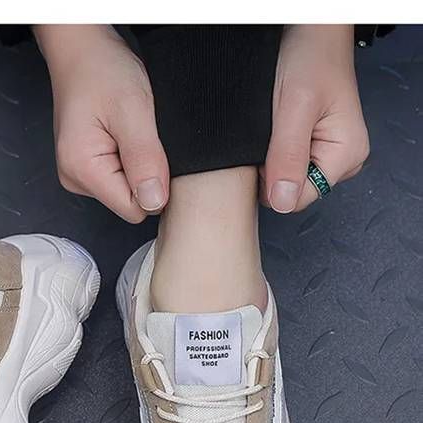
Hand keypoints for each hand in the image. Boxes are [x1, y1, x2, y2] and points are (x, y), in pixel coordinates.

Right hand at [35, 25, 168, 222]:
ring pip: (126, 190)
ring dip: (136, 161)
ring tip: (127, 128)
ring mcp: (79, 175)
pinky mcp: (87, 168)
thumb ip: (145, 160)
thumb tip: (154, 201)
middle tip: (136, 132)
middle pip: (129, 201)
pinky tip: (122, 133)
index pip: (133, 209)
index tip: (148, 148)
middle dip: (143, 170)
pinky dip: (129, 157)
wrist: (83, 50)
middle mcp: (75, 179)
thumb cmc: (100, 70)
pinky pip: (120, 177)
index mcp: (82, 170)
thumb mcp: (133, 112)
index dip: (151, 182)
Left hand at [262, 24, 369, 212]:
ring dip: (272, 156)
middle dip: (273, 167)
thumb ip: (288, 156)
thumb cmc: (311, 55)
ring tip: (276, 124)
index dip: (273, 181)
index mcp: (346, 154)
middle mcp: (342, 159)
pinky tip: (276, 127)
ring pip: (285, 178)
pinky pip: (285, 163)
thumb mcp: (295, 107)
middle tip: (272, 131)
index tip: (267, 149)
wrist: (311, 29)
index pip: (298, 199)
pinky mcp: (313, 146)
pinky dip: (272, 149)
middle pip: (291, 191)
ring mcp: (328, 153)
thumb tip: (283, 201)